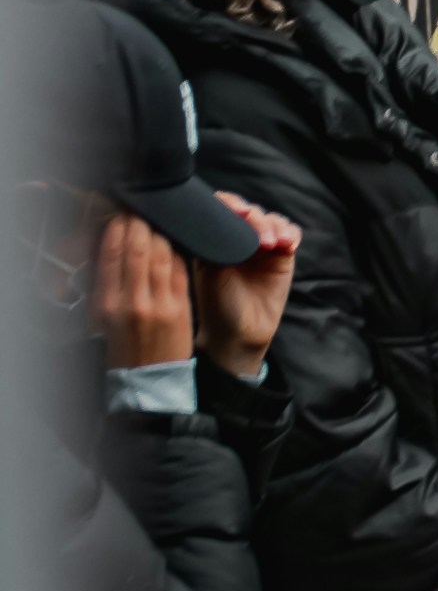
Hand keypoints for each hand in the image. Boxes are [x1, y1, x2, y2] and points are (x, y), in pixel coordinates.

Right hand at [95, 212, 193, 371]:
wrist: (148, 380)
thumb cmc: (124, 343)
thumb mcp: (104, 314)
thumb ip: (109, 280)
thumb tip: (113, 240)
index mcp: (106, 304)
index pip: (111, 253)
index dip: (118, 227)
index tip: (121, 214)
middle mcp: (131, 302)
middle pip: (138, 247)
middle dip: (140, 222)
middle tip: (142, 210)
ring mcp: (159, 303)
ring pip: (162, 252)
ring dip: (161, 230)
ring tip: (159, 220)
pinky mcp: (180, 305)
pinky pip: (180, 266)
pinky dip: (177, 248)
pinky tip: (175, 240)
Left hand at [194, 192, 299, 376]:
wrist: (237, 335)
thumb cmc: (215, 305)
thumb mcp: (208, 270)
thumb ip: (214, 241)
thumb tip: (214, 213)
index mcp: (218, 238)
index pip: (225, 208)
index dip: (231, 204)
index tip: (236, 211)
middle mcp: (241, 237)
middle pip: (252, 212)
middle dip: (255, 218)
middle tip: (255, 230)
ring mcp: (263, 246)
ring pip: (273, 220)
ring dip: (273, 227)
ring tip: (272, 243)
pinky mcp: (282, 255)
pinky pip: (291, 235)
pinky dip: (290, 234)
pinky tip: (287, 244)